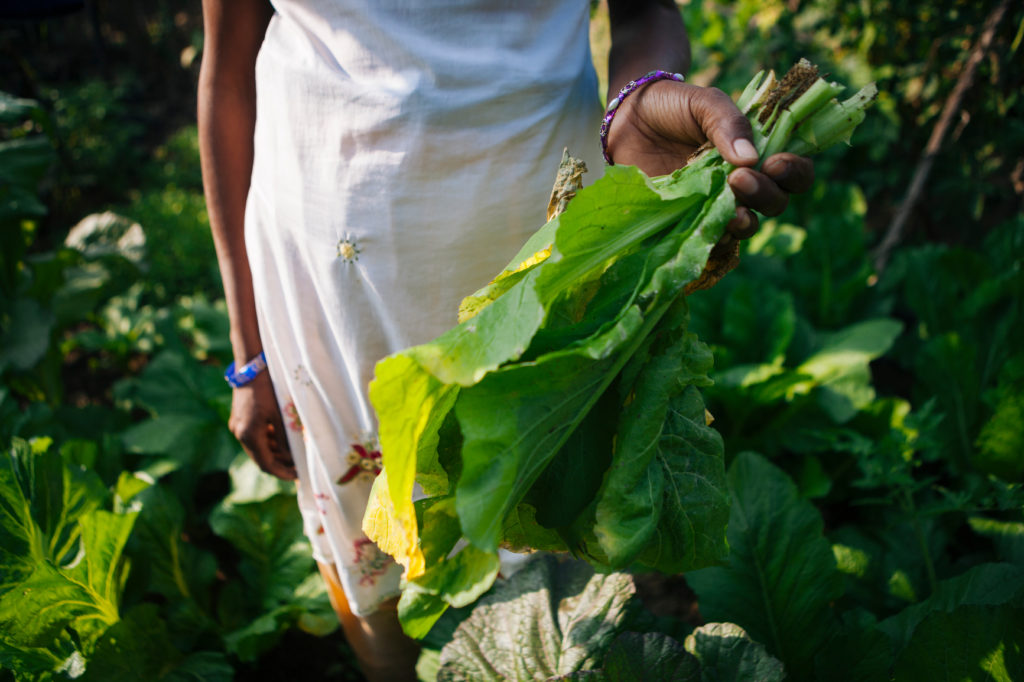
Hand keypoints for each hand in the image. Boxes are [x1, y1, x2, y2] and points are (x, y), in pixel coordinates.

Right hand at [228, 372, 296, 479]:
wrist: (250, 367)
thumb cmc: (268, 389)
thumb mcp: (280, 414)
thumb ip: (285, 438)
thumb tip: (292, 457)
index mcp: (249, 434)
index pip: (266, 464)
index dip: (282, 472)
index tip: (297, 476)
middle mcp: (239, 433)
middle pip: (261, 458)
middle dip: (279, 464)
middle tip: (298, 467)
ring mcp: (237, 427)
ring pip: (258, 449)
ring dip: (274, 453)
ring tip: (294, 455)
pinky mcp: (239, 420)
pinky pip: (254, 437)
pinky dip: (268, 442)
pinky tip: (282, 441)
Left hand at [605, 79, 814, 237]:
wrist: (628, 120)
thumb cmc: (672, 106)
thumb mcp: (704, 102)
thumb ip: (728, 122)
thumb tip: (750, 158)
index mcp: (757, 153)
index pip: (793, 172)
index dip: (793, 172)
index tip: (773, 163)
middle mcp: (743, 183)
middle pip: (775, 202)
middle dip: (765, 194)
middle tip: (739, 179)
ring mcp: (716, 204)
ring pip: (746, 226)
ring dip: (743, 222)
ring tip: (730, 208)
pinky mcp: (687, 221)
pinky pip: (710, 241)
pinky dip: (714, 240)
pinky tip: (710, 230)